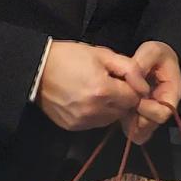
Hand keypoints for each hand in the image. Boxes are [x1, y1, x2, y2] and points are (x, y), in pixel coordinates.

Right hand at [36, 41, 151, 130]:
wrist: (36, 70)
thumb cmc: (69, 57)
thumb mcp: (102, 54)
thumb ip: (128, 69)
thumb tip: (144, 86)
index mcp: (103, 90)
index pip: (134, 98)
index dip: (133, 88)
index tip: (124, 80)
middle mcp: (94, 110)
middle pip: (124, 110)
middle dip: (123, 98)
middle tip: (111, 84)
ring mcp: (82, 121)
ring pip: (111, 119)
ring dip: (111, 108)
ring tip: (98, 91)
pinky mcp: (72, 127)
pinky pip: (95, 123)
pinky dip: (97, 114)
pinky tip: (87, 100)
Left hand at [123, 41, 180, 144]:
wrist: (155, 61)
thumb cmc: (157, 56)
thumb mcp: (152, 52)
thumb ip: (141, 64)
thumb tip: (133, 82)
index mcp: (172, 93)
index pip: (163, 113)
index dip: (148, 109)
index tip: (135, 98)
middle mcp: (164, 108)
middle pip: (152, 125)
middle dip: (136, 118)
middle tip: (123, 106)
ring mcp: (153, 115)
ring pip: (143, 131)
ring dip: (129, 123)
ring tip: (120, 109)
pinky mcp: (142, 118)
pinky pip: (136, 132)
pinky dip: (126, 126)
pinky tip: (119, 113)